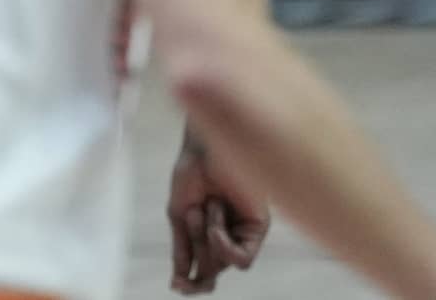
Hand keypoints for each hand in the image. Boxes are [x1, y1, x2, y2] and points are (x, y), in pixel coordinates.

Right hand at [166, 141, 269, 292]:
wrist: (204, 149)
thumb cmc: (191, 176)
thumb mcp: (179, 216)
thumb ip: (183, 251)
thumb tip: (177, 283)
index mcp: (208, 236)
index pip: (202, 272)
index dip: (192, 283)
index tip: (178, 287)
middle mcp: (228, 238)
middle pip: (211, 269)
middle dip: (198, 246)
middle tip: (194, 216)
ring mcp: (243, 234)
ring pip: (223, 264)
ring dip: (207, 240)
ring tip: (206, 208)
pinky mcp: (258, 229)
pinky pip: (241, 259)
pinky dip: (224, 246)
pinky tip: (216, 225)